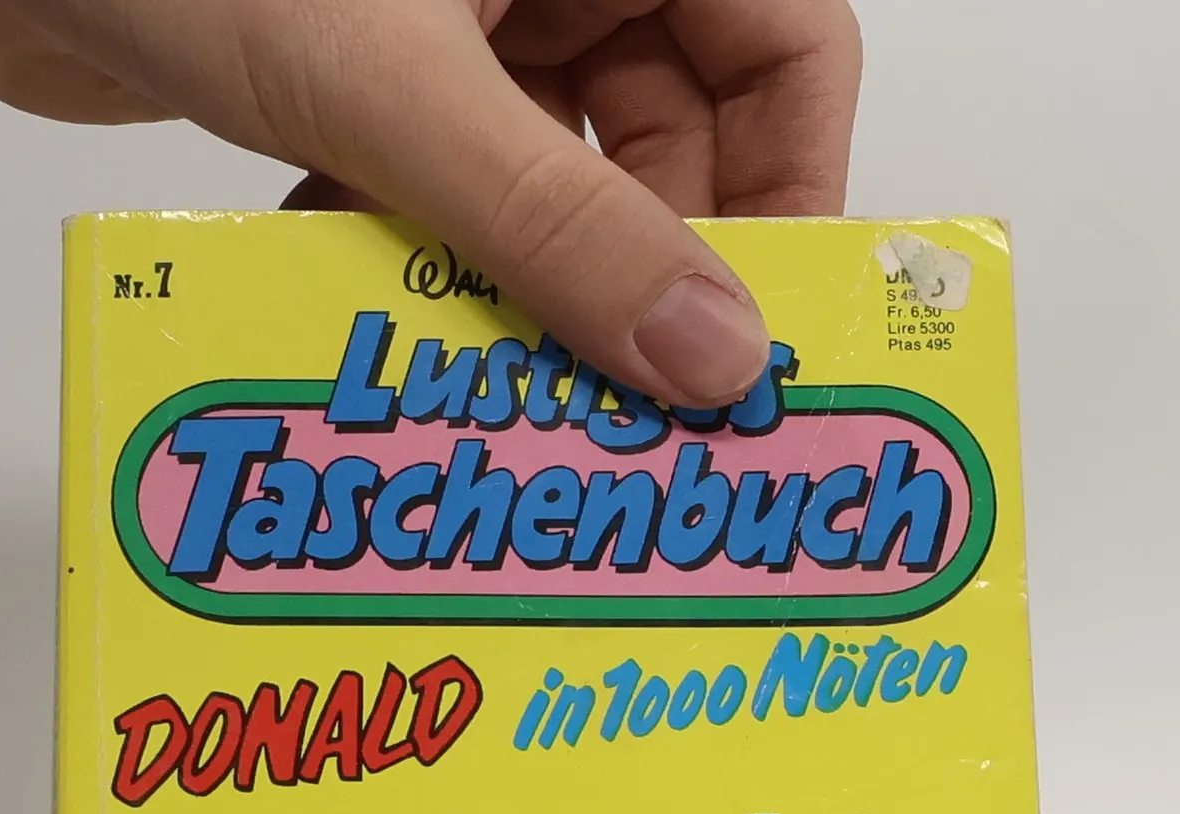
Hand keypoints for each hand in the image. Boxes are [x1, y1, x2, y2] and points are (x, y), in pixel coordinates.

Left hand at [0, 0, 858, 407]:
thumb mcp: (393, 85)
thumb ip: (553, 222)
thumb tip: (710, 359)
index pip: (788, 46)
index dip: (792, 191)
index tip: (755, 338)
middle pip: (680, 136)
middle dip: (645, 273)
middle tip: (629, 408)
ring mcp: (471, 19)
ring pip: (563, 182)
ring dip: (529, 287)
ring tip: (505, 385)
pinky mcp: (387, 81)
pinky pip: (460, 194)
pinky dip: (435, 262)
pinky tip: (393, 317)